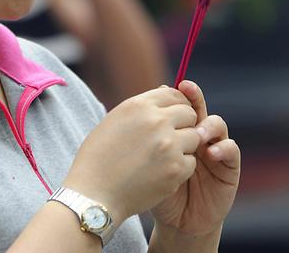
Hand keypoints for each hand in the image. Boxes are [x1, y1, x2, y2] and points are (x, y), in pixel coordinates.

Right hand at [62, 86, 201, 220]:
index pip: (174, 94)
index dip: (178, 105)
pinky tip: (162, 173)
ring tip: (164, 157)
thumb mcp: (114, 121)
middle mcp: (156, 121)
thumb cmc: (98, 157)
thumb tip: (165, 95)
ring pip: (194, 138)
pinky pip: (191, 162)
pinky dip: (180, 168)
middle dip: (184, 125)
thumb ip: (142, 109)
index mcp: (139, 105)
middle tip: (172, 139)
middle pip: (189, 114)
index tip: (175, 116)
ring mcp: (168, 145)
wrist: (93, 193)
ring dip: (184, 146)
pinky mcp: (175, 169)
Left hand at [150, 81, 240, 235]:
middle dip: (195, 99)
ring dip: (208, 125)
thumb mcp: (148, 160)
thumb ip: (149, 135)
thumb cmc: (157, 190)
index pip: (182, 104)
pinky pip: (231, 150)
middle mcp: (198, 136)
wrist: (176, 223)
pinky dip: (222, 147)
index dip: (181, 93)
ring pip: (217, 124)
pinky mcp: (229, 167)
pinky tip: (210, 153)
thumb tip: (144, 103)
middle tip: (188, 94)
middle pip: (200, 108)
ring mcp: (214, 149)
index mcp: (177, 131)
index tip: (176, 84)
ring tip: (197, 134)